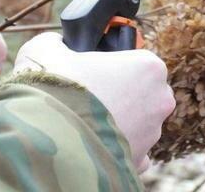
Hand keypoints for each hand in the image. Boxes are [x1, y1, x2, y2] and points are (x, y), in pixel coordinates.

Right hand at [15, 32, 174, 172]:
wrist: (46, 140)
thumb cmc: (53, 88)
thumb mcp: (45, 49)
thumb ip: (55, 42)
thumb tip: (55, 44)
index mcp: (147, 66)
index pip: (136, 59)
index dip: (111, 63)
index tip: (91, 69)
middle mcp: (158, 100)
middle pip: (141, 91)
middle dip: (118, 93)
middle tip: (85, 95)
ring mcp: (152, 134)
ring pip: (137, 122)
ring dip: (115, 121)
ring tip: (81, 121)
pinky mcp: (138, 161)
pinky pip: (131, 152)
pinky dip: (115, 148)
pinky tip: (91, 143)